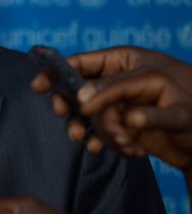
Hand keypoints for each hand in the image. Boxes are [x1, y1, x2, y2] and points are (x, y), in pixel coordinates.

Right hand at [31, 46, 191, 172]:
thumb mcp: (174, 104)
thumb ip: (134, 104)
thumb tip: (95, 107)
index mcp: (126, 62)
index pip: (84, 63)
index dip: (57, 72)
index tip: (39, 86)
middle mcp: (117, 81)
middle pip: (77, 89)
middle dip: (70, 108)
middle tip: (69, 122)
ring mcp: (116, 105)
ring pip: (85, 115)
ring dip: (88, 131)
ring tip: (93, 144)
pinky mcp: (119, 126)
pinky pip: (97, 132)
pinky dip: (101, 143)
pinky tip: (110, 151)